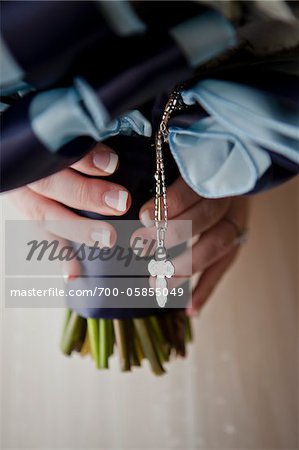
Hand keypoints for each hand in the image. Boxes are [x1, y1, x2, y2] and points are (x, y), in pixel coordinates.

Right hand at [9, 143, 130, 276]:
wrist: (29, 159)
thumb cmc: (57, 145)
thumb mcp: (67, 137)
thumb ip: (85, 141)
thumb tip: (116, 152)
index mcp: (37, 147)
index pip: (59, 149)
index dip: (85, 158)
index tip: (112, 164)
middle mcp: (28, 173)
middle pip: (53, 184)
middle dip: (87, 195)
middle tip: (120, 203)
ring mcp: (26, 197)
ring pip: (48, 215)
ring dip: (79, 228)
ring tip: (107, 239)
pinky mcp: (32, 216)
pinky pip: (45, 238)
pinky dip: (61, 255)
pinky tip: (73, 273)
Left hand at [131, 177, 248, 314]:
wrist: (229, 172)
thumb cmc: (190, 170)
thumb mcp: (178, 165)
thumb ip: (160, 176)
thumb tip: (128, 197)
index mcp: (213, 172)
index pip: (194, 187)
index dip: (170, 203)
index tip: (143, 217)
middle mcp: (230, 196)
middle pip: (206, 216)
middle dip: (172, 234)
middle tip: (141, 247)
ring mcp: (237, 220)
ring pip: (218, 244)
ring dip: (188, 265)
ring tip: (159, 283)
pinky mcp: (238, 240)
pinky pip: (224, 266)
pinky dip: (207, 288)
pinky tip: (190, 310)